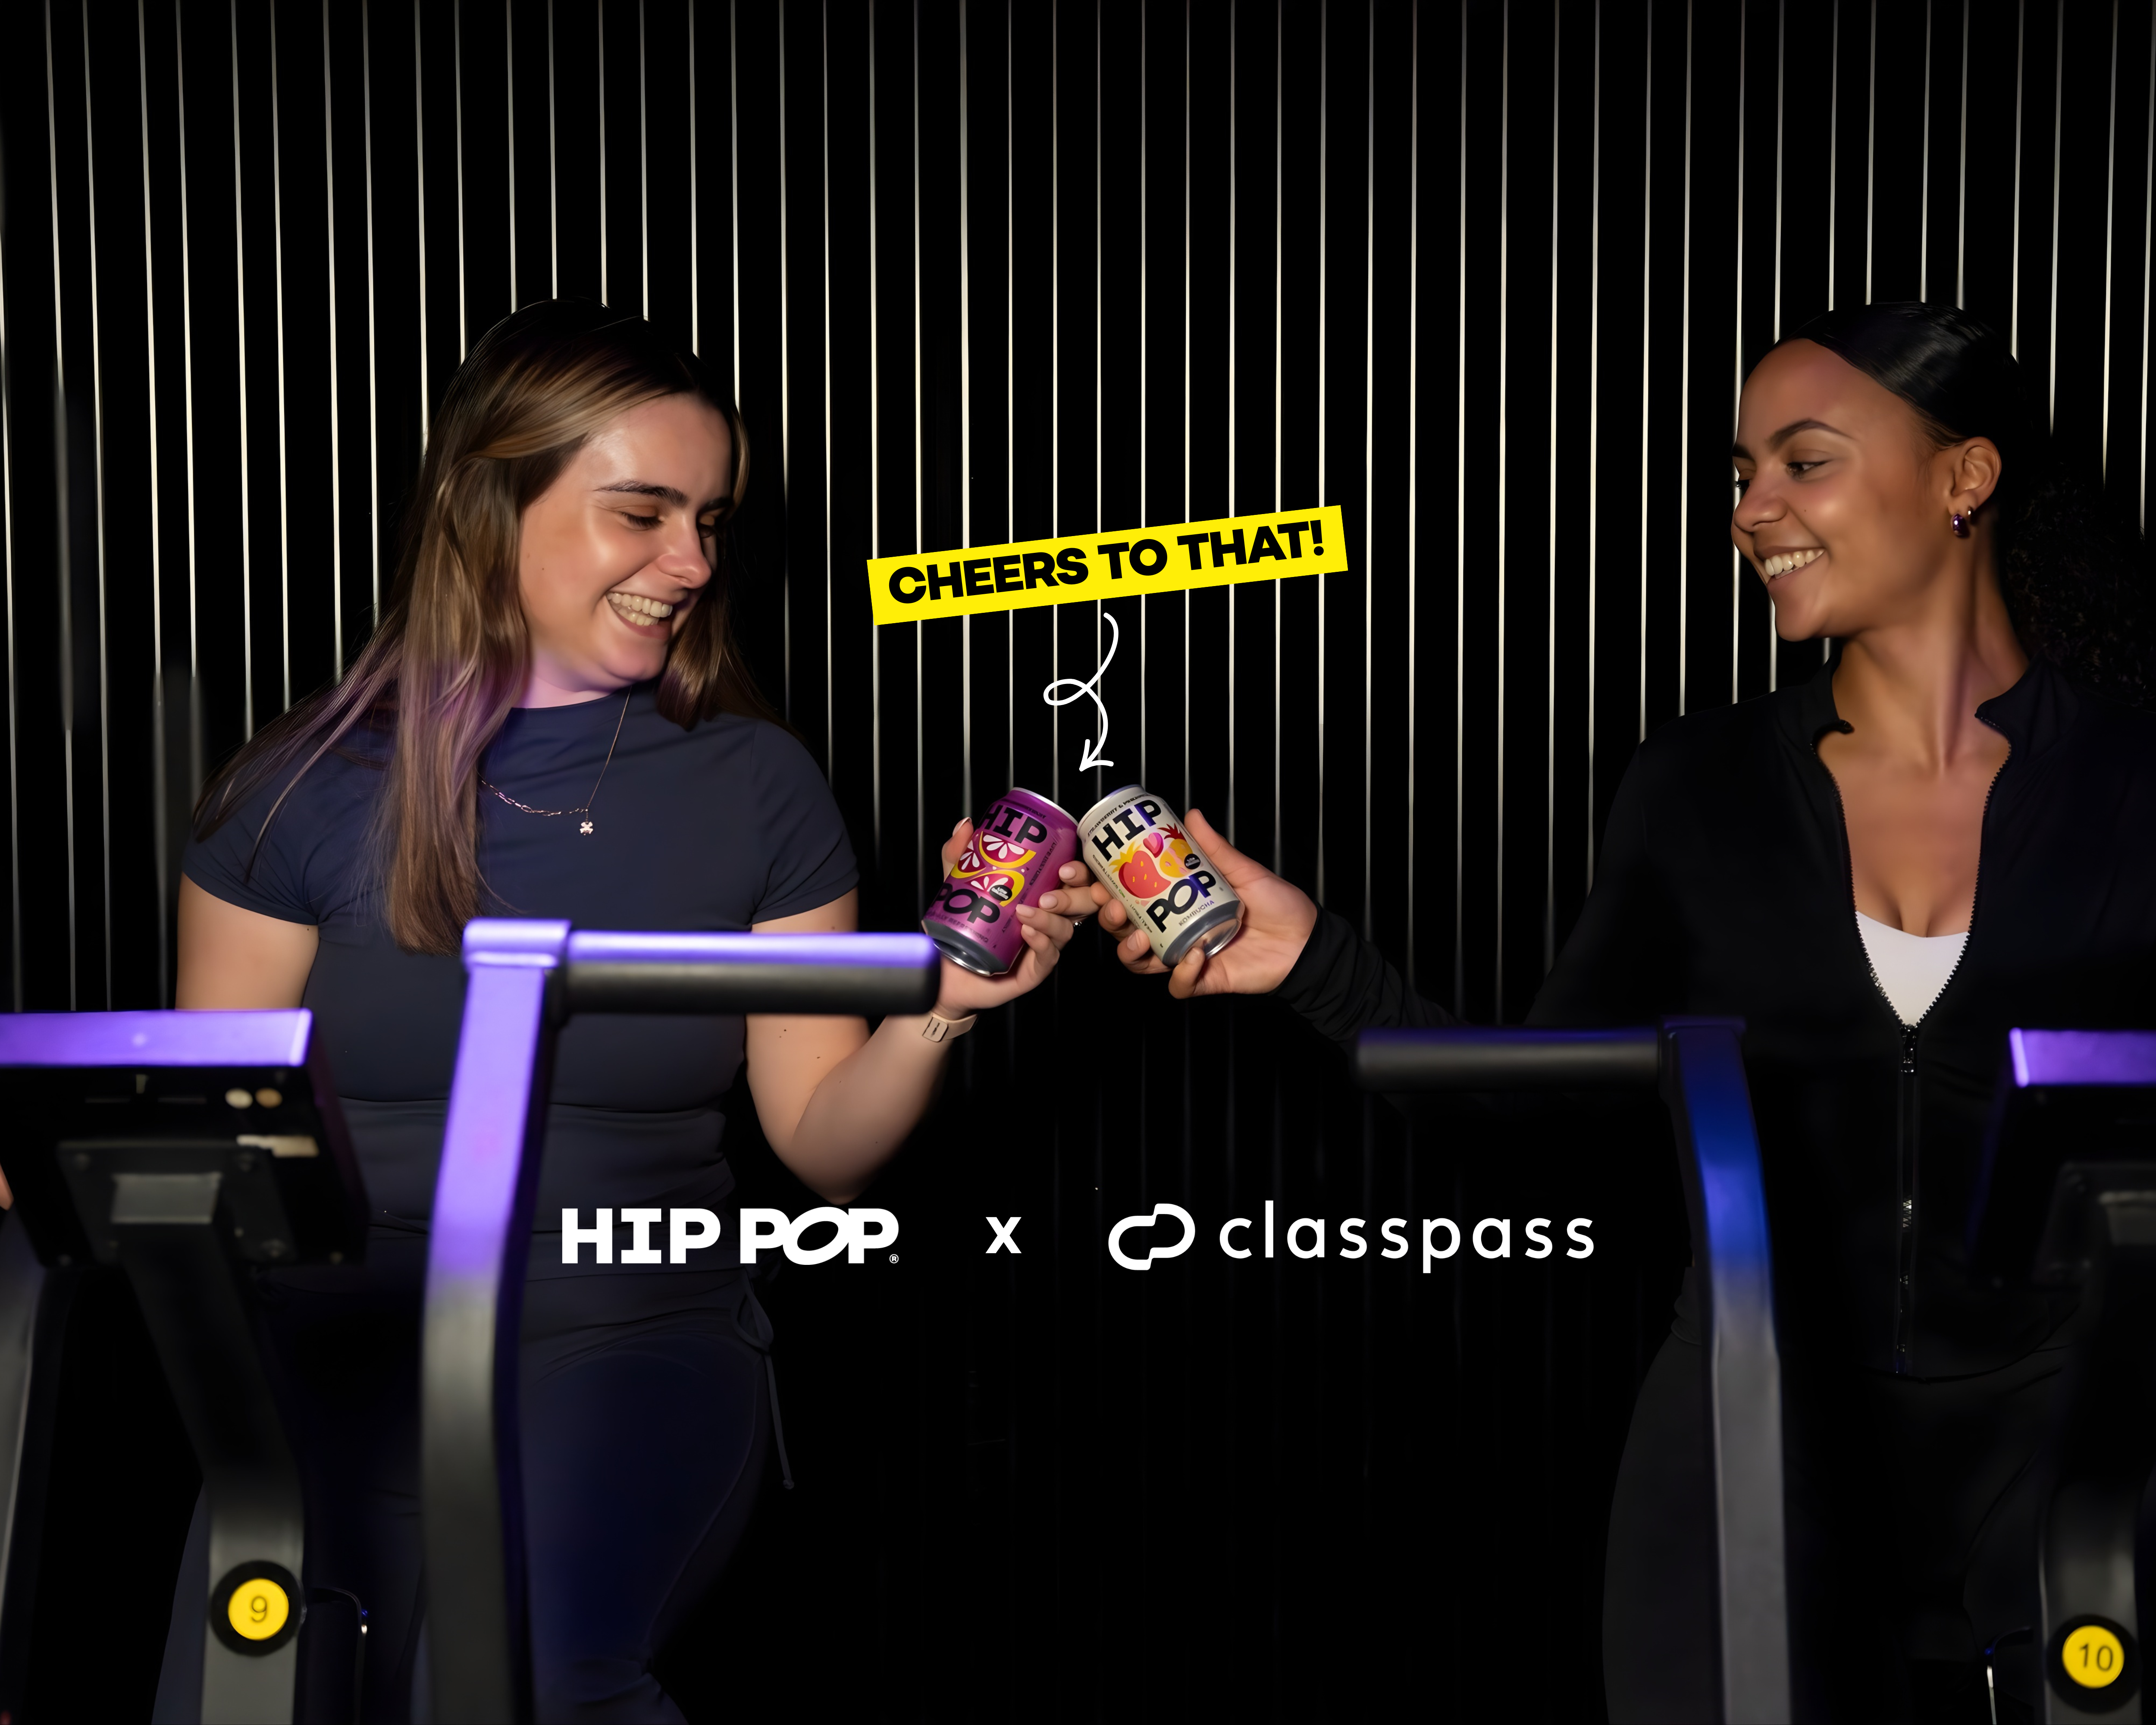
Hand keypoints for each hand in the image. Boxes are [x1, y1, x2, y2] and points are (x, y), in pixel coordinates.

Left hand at [928, 817, 1095, 1013]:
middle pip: (1079, 905)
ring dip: (1050, 920)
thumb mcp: (958, 887)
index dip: (1078, 871)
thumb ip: (960, 857)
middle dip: (1073, 896)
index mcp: (1040, 896)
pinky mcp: (1033, 971)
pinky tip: (1027, 933)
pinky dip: (1041, 943)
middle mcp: (1047, 920)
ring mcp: (1042, 945)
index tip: (1064, 865)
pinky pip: (1048, 957)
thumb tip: (966, 825)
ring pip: (1064, 930)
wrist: (942, 971)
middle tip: (1048, 893)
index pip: (1071, 880)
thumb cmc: (961, 928)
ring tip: (1027, 912)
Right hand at [1071, 807, 1317, 999]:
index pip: (1131, 898)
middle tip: (1113, 907)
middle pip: (1125, 931)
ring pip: (1140, 963)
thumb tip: (1191, 815)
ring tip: (1141, 937)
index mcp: (1176, 903)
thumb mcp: (1243, 871)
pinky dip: (1180, 973)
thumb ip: (1214, 848)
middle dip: (1111, 921)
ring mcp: (1185, 957)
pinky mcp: (1202, 980)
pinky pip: (1178, 985)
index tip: (1095, 880)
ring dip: (1132, 951)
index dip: (1106, 892)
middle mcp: (1175, 930)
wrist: (1307, 941)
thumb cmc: (1278, 905)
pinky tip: (1193, 956)